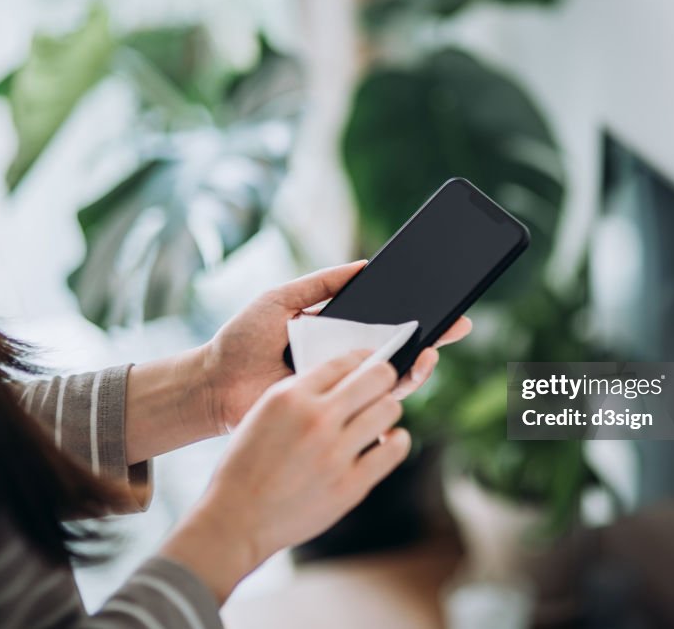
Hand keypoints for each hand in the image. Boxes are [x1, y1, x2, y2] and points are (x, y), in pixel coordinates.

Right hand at [161, 351, 409, 601]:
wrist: (236, 518)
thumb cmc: (246, 466)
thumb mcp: (262, 413)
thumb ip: (300, 394)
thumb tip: (344, 378)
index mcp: (290, 397)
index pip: (343, 361)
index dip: (361, 359)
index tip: (367, 364)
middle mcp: (316, 419)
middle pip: (377, 376)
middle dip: (383, 377)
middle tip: (380, 387)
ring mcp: (335, 453)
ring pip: (389, 409)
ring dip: (387, 410)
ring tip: (377, 419)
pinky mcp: (351, 485)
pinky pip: (396, 449)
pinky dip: (397, 441)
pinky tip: (388, 442)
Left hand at [199, 261, 471, 433]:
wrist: (214, 383)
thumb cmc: (242, 339)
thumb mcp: (281, 298)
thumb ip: (322, 283)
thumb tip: (366, 265)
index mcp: (336, 329)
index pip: (384, 318)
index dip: (415, 310)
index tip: (444, 297)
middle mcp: (344, 356)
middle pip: (398, 347)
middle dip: (432, 336)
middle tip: (459, 324)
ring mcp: (341, 384)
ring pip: (393, 376)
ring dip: (420, 363)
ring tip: (434, 349)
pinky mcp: (334, 408)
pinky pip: (372, 400)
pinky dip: (395, 388)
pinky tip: (412, 373)